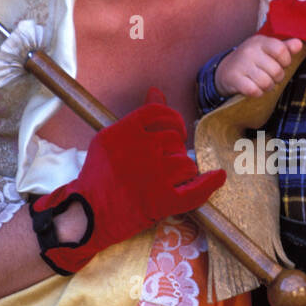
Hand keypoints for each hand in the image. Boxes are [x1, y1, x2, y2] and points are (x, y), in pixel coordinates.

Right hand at [30, 87, 225, 273]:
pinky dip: (210, 184)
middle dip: (174, 149)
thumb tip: (157, 91)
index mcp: (126, 131)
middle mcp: (142, 149)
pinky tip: (217, 177)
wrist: (88, 213)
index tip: (175, 130)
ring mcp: (155, 176)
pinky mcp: (163, 201)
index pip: (161, 113)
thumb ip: (138, 116)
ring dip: (183, 170)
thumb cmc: (98, 176)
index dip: (173, 119)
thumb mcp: (110, 138)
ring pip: (187, 163)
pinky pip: (196, 190)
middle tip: (164, 162)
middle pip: (175, 140)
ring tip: (169, 179)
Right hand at [215, 35, 303, 97]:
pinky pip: (254, 91)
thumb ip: (285, 47)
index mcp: (260, 41)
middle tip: (271, 77)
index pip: (281, 50)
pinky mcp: (234, 79)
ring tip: (263, 83)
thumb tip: (299, 44)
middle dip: (277, 78)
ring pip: (266, 82)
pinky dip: (257, 93)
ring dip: (268, 87)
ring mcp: (241, 65)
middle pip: (276, 70)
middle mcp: (249, 51)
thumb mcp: (267, 50)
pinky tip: (254, 88)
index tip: (281, 64)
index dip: (286, 61)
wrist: (226, 70)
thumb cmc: (253, 60)